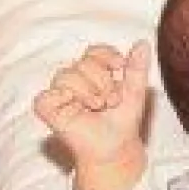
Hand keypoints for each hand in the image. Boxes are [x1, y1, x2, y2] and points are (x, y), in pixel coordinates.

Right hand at [33, 41, 150, 189]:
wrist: (115, 147)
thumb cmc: (122, 121)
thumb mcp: (134, 93)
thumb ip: (137, 68)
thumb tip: (143, 42)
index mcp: (94, 72)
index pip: (94, 51)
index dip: (106, 55)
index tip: (120, 66)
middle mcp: (75, 79)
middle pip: (82, 62)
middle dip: (102, 81)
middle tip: (111, 100)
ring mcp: (60, 94)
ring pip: (65, 76)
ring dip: (87, 91)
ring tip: (98, 106)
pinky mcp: (48, 110)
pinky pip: (45, 97)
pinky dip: (60, 99)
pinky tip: (74, 107)